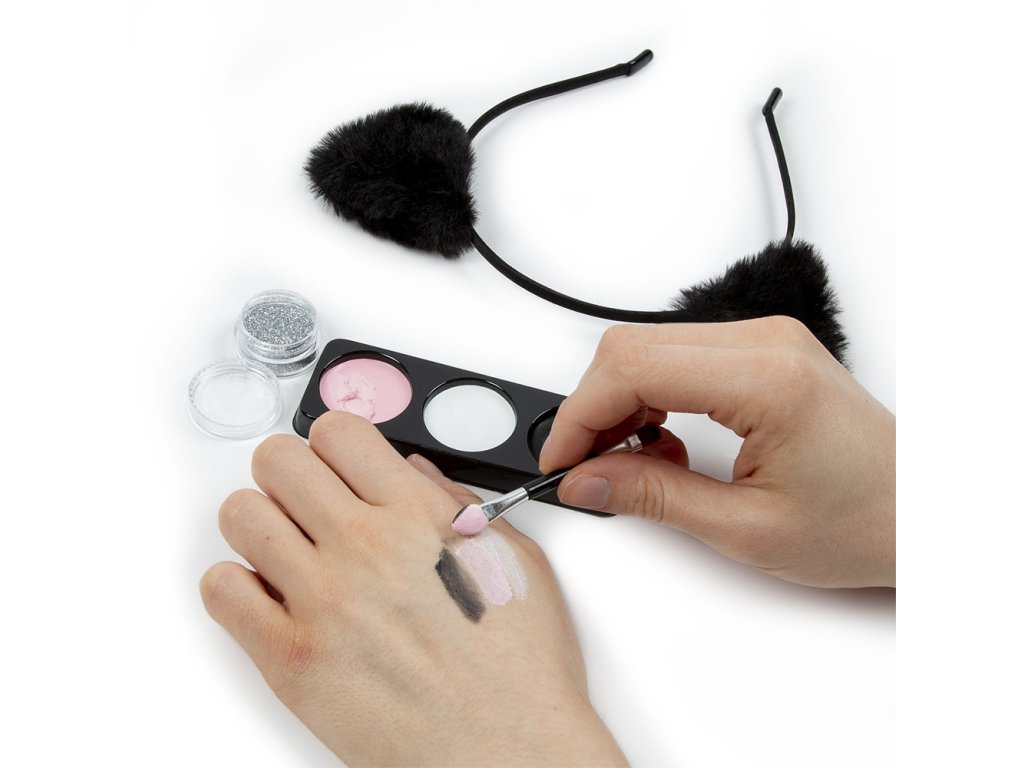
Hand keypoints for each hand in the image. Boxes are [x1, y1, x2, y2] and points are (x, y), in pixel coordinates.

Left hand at [200, 412, 625, 765]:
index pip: (336, 429)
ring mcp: (320, 603)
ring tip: (289, 550)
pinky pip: (220, 590)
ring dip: (261, 524)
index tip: (338, 463)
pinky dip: (237, 586)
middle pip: (277, 459)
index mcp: (417, 517)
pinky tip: (273, 599)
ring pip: (240, 514)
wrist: (508, 753)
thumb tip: (410, 472)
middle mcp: (363, 547)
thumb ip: (455, 505)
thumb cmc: (521, 671)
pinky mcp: (288, 659)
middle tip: (309, 502)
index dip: (333, 442)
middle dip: (290, 473)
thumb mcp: (514, 560)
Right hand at [539, 317, 894, 587]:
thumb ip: (652, 497)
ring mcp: (764, 341)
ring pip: (649, 348)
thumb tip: (584, 480)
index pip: (633, 367)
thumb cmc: (862, 521)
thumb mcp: (744, 528)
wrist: (920, 514)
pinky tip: (659, 444)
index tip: (561, 459)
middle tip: (584, 465)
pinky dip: (650, 397)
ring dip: (620, 403)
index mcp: (764, 377)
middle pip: (631, 347)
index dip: (580, 414)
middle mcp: (763, 342)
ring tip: (626, 462)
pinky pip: (679, 357)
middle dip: (592, 407)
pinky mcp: (762, 352)